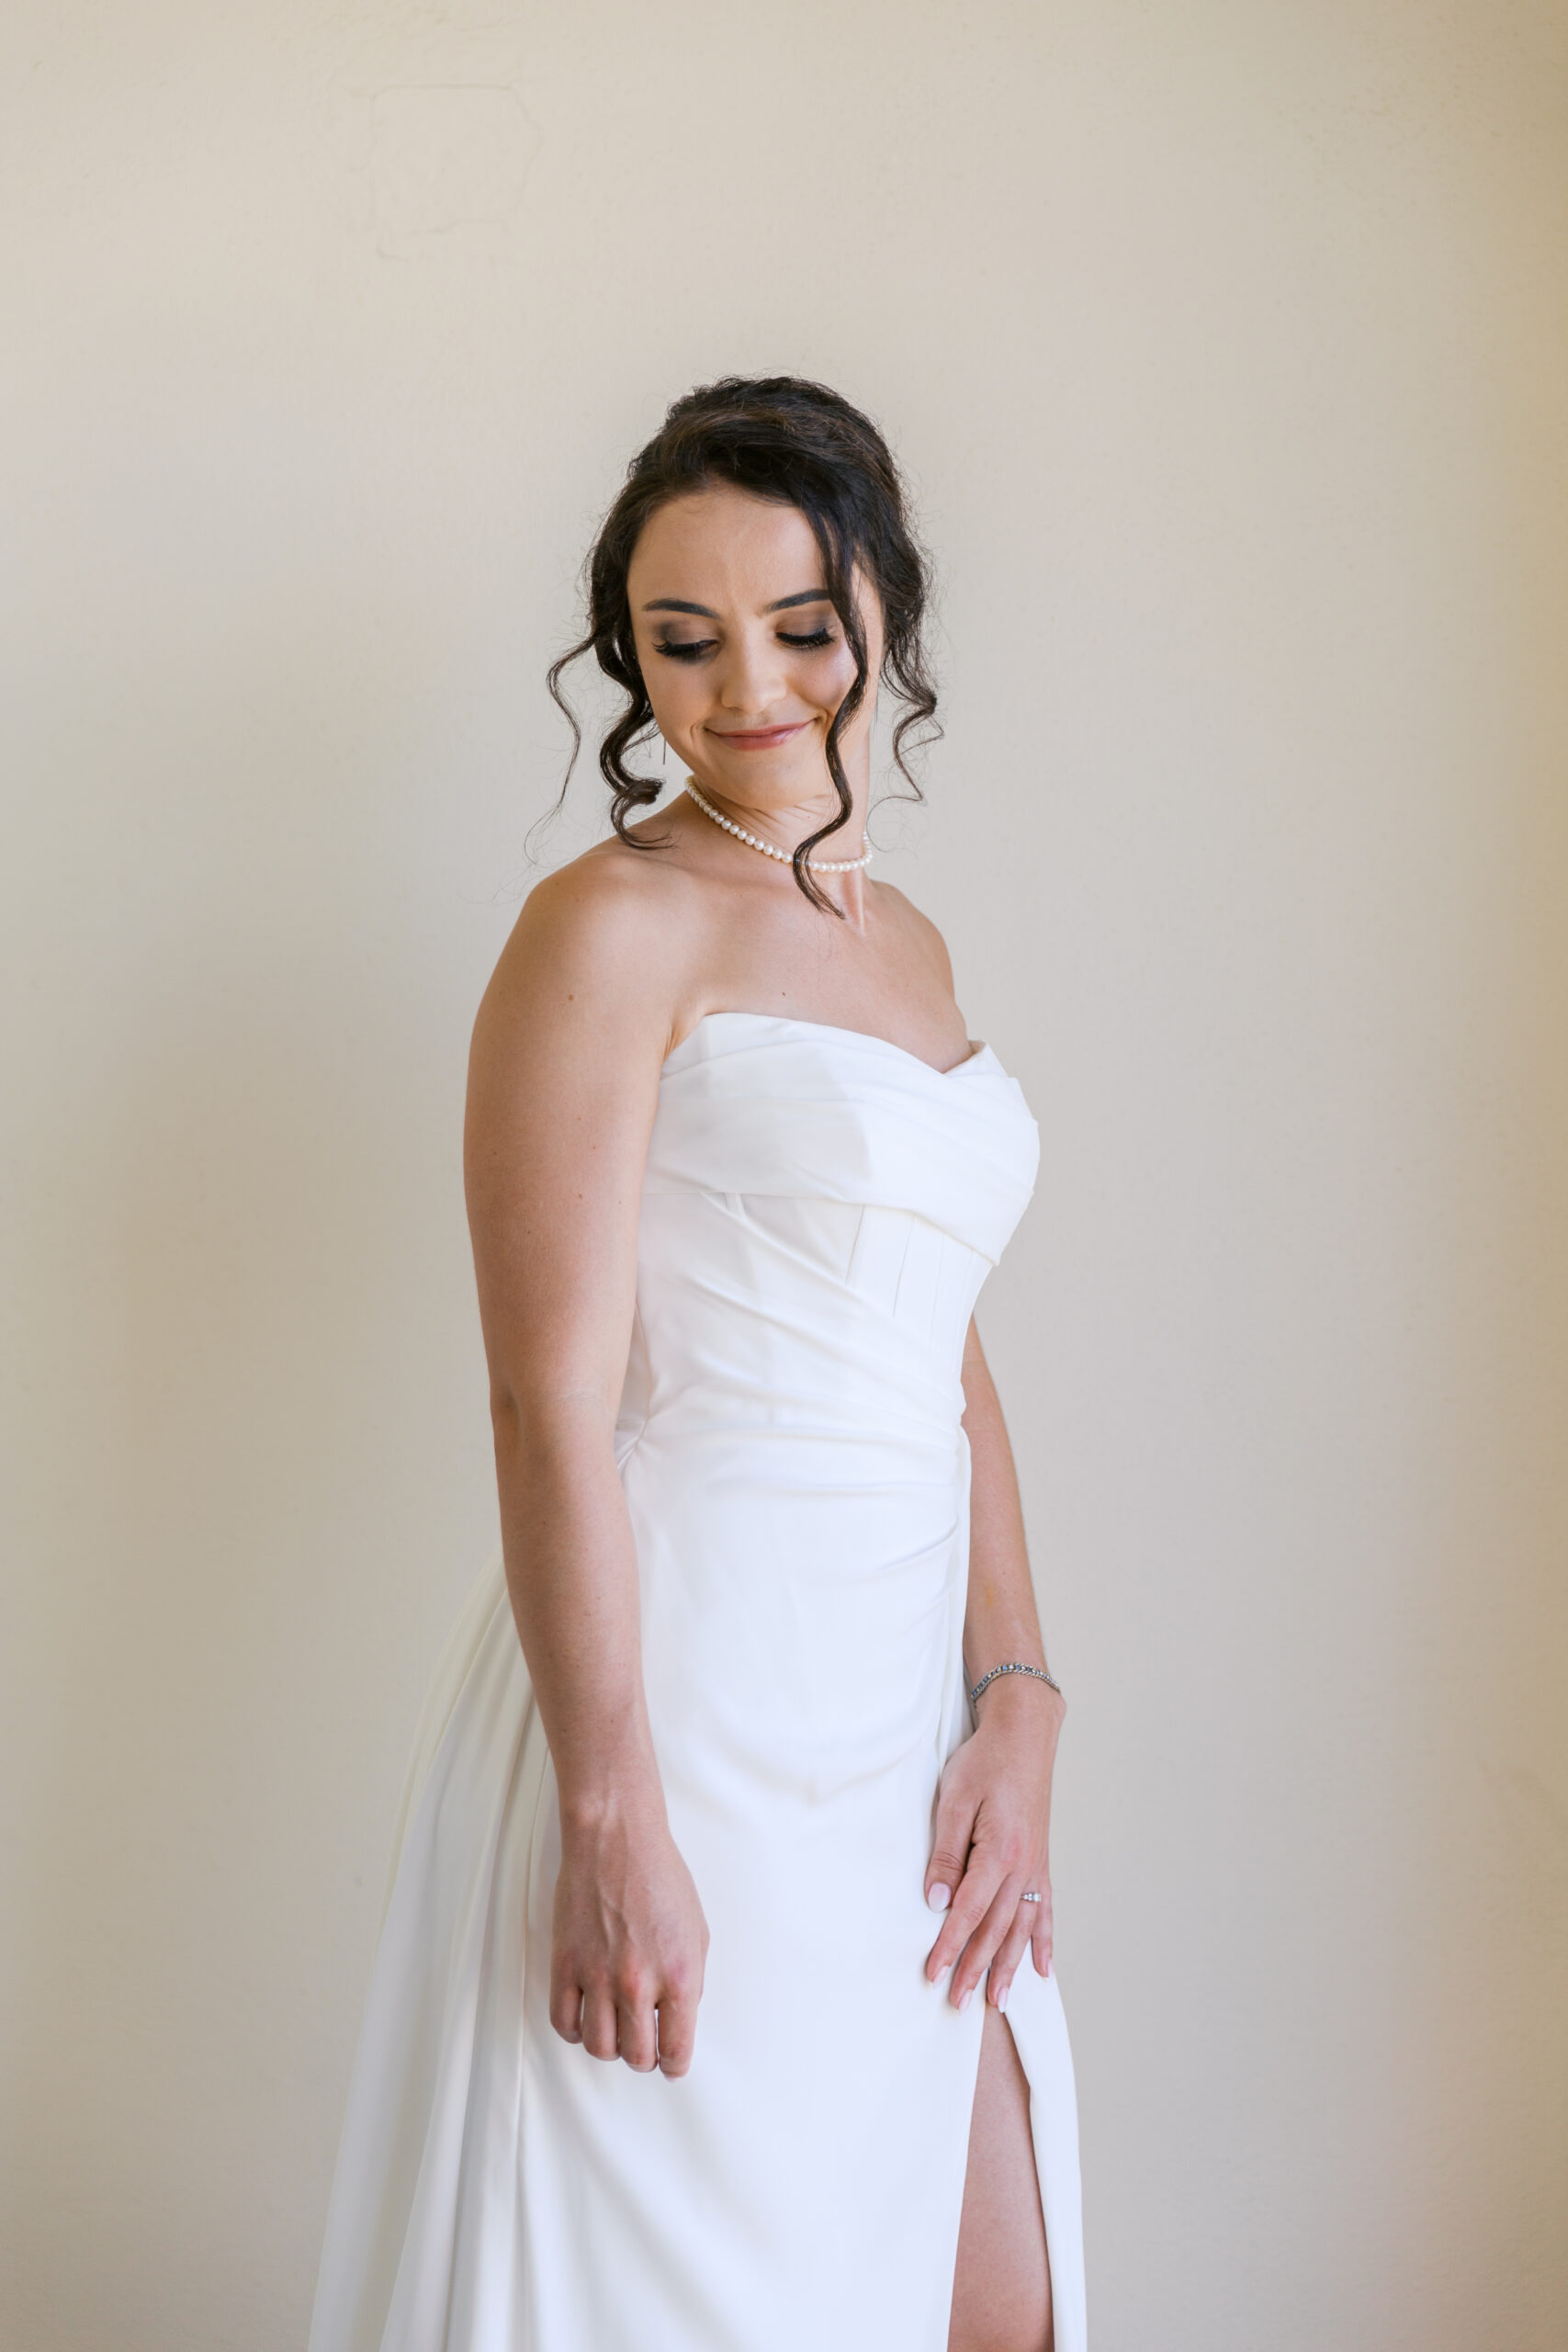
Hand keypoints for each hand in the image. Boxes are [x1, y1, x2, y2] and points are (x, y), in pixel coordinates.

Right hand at [550, 1785, 709, 2077]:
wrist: (616, 1839)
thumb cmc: (661, 1877)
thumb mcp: (697, 1930)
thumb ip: (690, 1981)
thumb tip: (679, 2019)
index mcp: (678, 1974)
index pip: (677, 2050)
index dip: (675, 2065)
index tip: (671, 2064)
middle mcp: (638, 1982)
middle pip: (636, 2056)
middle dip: (645, 2057)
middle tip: (645, 2044)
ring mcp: (597, 1975)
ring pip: (599, 2047)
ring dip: (611, 2046)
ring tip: (617, 2028)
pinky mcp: (565, 1964)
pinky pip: (563, 2022)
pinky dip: (575, 2030)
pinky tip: (587, 2016)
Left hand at [923, 1680, 1062, 2012]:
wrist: (1024, 1734)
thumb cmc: (985, 1761)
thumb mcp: (953, 1799)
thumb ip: (945, 1853)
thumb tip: (936, 1901)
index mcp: (999, 1852)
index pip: (968, 1911)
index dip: (949, 1945)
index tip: (934, 1973)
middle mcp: (1023, 1867)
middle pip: (995, 1929)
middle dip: (975, 1967)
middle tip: (958, 2002)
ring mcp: (1036, 1867)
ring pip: (1021, 1928)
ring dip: (1007, 1966)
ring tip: (996, 2001)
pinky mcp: (1042, 1861)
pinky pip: (1045, 1911)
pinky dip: (1043, 1942)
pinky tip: (1042, 1969)